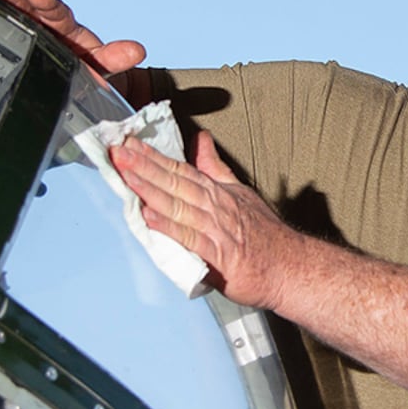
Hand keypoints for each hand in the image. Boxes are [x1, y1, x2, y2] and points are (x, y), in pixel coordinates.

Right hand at [0, 0, 146, 75]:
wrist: (79, 76)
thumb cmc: (89, 67)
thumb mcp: (102, 65)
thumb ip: (114, 57)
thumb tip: (136, 51)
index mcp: (66, 27)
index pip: (56, 11)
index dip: (46, 2)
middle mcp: (45, 22)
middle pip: (27, 5)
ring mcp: (28, 27)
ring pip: (10, 8)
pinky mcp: (15, 35)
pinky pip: (0, 19)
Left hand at [110, 131, 293, 311]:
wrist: (290, 267)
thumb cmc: (265, 235)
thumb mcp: (240, 191)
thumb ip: (215, 168)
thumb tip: (201, 141)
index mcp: (216, 192)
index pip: (179, 169)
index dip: (152, 156)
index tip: (129, 144)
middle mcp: (214, 206)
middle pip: (173, 181)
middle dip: (143, 165)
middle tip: (118, 151)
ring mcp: (215, 229)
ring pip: (176, 203)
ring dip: (148, 188)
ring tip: (125, 175)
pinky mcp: (217, 255)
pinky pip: (188, 237)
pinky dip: (167, 226)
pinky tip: (148, 217)